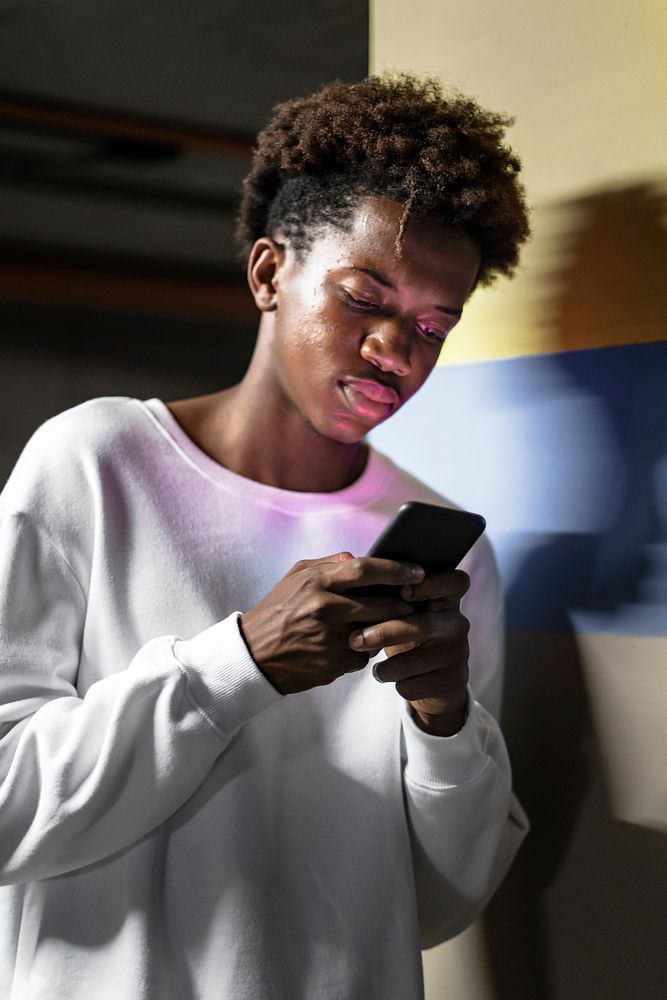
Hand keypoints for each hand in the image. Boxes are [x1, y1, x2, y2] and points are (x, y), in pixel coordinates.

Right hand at [240, 552, 423, 694]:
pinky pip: (365, 655)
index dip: (396, 570)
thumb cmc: (278, 610)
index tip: (418, 572)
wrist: (253, 655)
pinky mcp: (335, 664)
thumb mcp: (296, 577)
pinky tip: (353, 645)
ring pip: (378, 631)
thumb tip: (359, 558)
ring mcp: (331, 638)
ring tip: (388, 622)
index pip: (366, 569)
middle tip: (417, 602)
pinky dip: (365, 650)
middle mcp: (325, 608)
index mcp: (317, 582)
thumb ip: (329, 564)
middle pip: (382, 604)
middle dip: (405, 604)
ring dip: (387, 628)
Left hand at [348, 570, 470, 736]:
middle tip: (354, 639)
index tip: (404, 591)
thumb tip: (349, 563)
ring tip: (371, 667)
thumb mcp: (403, 611)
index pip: (456, 581)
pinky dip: (395, 682)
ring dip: (386, 666)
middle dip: (385, 632)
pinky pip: (415, 683)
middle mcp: (457, 623)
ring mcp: (458, 653)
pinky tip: (387, 677)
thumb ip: (387, 591)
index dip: (433, 584)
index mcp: (447, 599)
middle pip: (424, 625)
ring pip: (416, 660)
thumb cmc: (407, 633)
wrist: (429, 680)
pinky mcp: (452, 681)